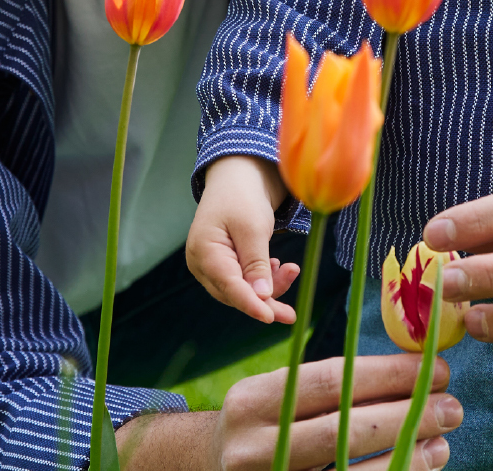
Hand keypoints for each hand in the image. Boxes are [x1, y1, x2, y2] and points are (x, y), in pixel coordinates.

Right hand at [116, 355, 460, 469]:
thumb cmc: (262, 424)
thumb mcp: (277, 393)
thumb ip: (328, 384)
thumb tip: (411, 368)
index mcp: (254, 399)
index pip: (329, 381)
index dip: (385, 374)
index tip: (430, 366)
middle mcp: (253, 447)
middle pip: (341, 430)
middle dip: (404, 414)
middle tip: (451, 403)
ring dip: (405, 458)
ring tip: (443, 441)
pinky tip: (417, 470)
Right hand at [186, 156, 300, 323]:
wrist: (237, 176)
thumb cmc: (243, 196)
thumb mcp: (253, 226)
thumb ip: (256, 262)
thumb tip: (262, 296)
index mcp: (204, 251)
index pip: (228, 285)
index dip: (250, 303)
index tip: (270, 317)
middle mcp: (202, 263)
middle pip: (234, 293)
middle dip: (263, 299)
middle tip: (289, 312)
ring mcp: (211, 264)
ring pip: (240, 289)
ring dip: (266, 287)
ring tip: (290, 271)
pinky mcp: (223, 263)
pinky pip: (242, 280)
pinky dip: (261, 278)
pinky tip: (277, 267)